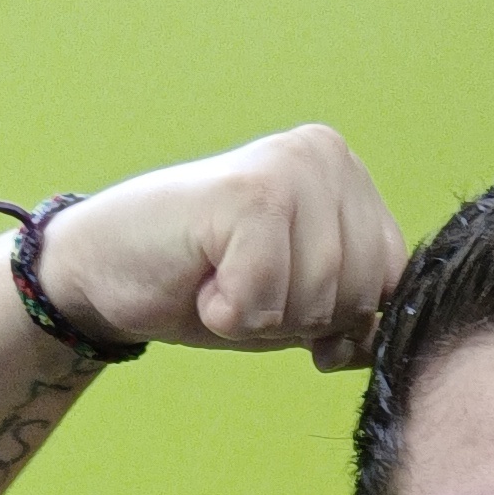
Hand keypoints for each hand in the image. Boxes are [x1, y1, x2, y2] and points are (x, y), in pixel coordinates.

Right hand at [37, 126, 407, 365]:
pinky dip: (229, 314)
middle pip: (360, 293)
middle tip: (241, 283)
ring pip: (319, 299)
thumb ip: (357, 314)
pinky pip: (267, 301)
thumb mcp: (299, 305)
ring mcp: (289, 168)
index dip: (338, 316)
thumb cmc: (204, 285)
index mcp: (347, 173)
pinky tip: (201, 281)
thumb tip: (387, 340)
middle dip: (299, 318)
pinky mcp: (249, 197)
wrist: (101, 270)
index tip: (279, 292)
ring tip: (220, 277)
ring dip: (261, 316)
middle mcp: (325, 154)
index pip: (392, 282)